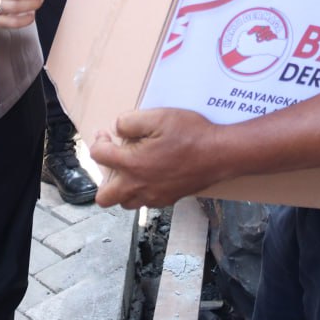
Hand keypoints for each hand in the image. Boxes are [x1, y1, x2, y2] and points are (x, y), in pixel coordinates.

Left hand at [91, 108, 225, 208]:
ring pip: (124, 202)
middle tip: (115, 159)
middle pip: (104, 197)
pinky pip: (145, 202)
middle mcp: (139, 185)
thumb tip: (116, 128)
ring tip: (132, 168)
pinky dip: (142, 191)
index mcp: (132, 164)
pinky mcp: (168, 199)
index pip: (98, 156)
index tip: (107, 134)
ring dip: (122, 187)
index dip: (98, 141)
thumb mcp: (158, 116)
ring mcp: (154, 196)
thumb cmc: (191, 134)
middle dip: (103, 178)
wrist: (220, 154)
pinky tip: (152, 173)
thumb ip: (129, 121)